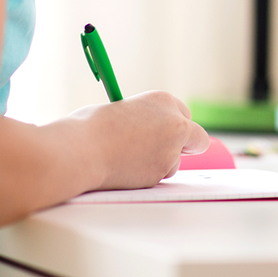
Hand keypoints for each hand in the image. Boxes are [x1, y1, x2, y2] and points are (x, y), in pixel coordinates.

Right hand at [68, 91, 208, 190]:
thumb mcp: (122, 110)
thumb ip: (143, 120)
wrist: (82, 148)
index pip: (183, 114)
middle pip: (196, 137)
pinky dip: (147, 176)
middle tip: (163, 152)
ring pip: (176, 162)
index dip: (173, 126)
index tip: (163, 133)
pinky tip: (125, 170)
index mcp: (163, 99)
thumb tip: (146, 132)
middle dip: (184, 146)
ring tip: (130, 160)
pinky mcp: (162, 172)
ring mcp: (171, 149)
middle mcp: (174, 122)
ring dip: (162, 163)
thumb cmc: (91, 127)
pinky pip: (159, 177)